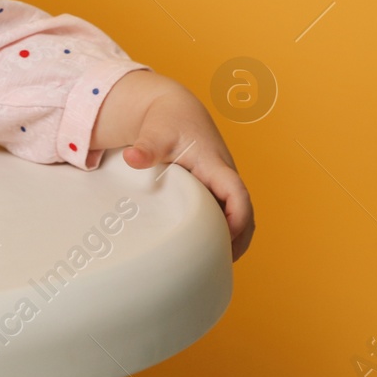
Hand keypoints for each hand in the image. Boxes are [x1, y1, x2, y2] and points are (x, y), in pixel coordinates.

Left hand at [121, 84, 254, 261]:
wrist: (173, 109)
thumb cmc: (167, 120)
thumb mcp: (155, 132)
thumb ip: (146, 147)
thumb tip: (132, 158)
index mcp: (215, 165)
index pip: (237, 195)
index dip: (237, 219)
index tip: (226, 241)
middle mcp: (224, 176)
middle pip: (244, 214)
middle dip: (238, 240)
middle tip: (217, 266)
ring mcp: (220, 184)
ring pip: (238, 216)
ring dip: (232, 239)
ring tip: (212, 265)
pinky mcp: (213, 188)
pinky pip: (226, 213)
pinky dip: (222, 231)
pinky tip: (204, 249)